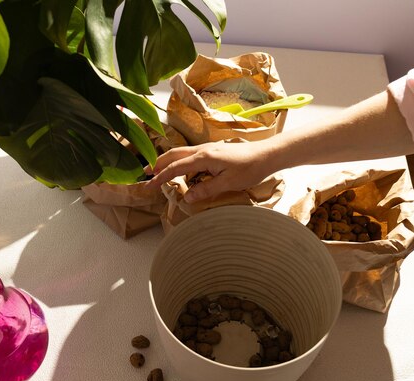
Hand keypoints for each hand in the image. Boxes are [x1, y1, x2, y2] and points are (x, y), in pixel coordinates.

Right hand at [145, 140, 273, 202]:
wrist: (267, 154)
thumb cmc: (250, 168)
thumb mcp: (228, 183)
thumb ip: (206, 189)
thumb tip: (187, 197)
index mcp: (203, 158)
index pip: (175, 168)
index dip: (160, 178)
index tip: (149, 186)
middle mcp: (202, 150)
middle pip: (173, 155)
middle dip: (158, 164)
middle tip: (145, 173)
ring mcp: (208, 149)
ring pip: (181, 153)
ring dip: (167, 162)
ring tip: (158, 171)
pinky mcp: (214, 151)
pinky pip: (190, 155)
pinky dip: (179, 162)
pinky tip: (181, 170)